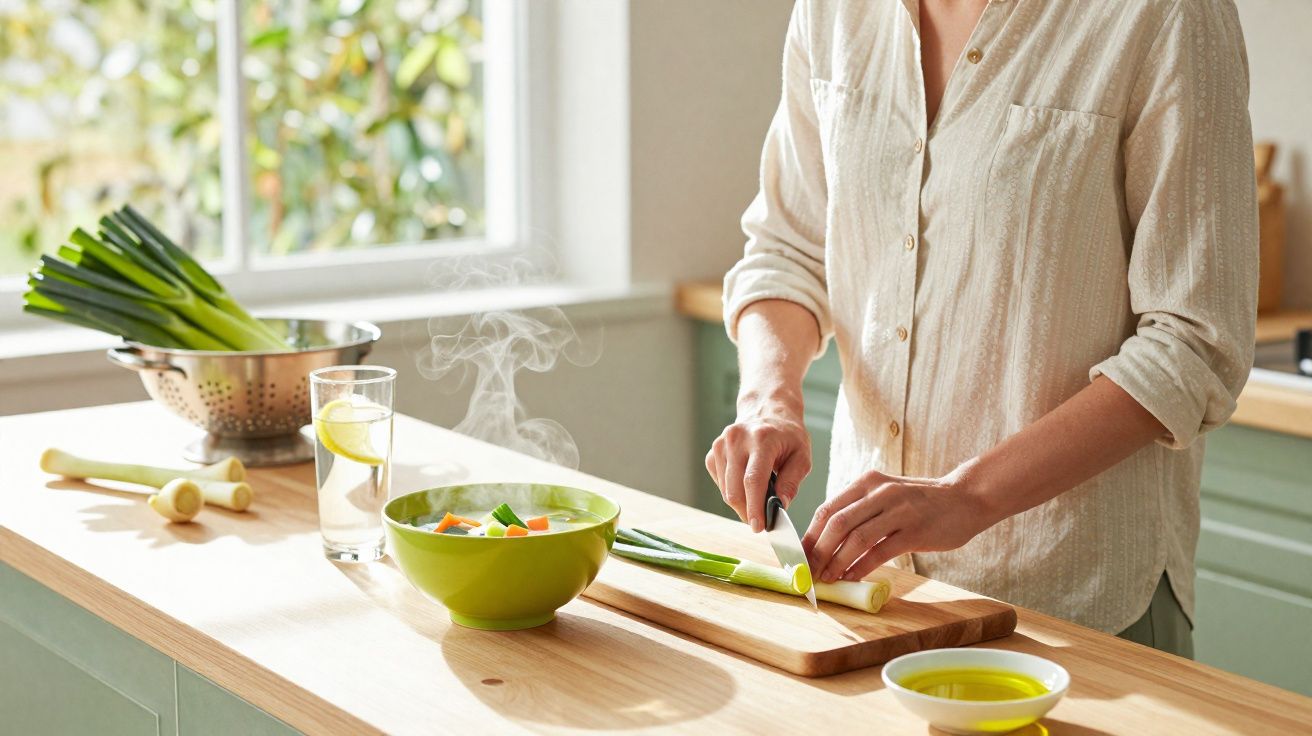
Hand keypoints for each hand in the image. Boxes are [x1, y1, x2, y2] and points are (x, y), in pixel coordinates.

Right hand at [705, 393, 810, 531]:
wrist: (767, 410)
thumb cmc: (788, 436)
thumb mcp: (802, 456)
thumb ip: (792, 482)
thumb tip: (780, 506)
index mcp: (762, 438)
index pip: (753, 480)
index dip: (754, 507)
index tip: (759, 527)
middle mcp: (736, 439)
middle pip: (734, 489)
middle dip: (747, 511)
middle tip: (761, 521)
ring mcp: (721, 445)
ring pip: (725, 490)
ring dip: (741, 503)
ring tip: (758, 498)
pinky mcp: (713, 452)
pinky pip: (720, 484)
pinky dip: (733, 491)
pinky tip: (746, 484)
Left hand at [801, 469, 996, 582]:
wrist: (965, 498)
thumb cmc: (921, 501)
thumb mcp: (886, 495)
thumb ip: (860, 511)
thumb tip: (827, 541)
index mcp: (867, 483)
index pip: (827, 509)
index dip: (809, 535)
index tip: (799, 556)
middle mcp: (879, 493)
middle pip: (836, 523)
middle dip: (818, 551)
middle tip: (809, 571)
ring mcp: (898, 511)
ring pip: (856, 538)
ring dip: (836, 562)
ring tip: (827, 578)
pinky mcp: (914, 530)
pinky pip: (880, 552)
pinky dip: (861, 567)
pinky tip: (851, 578)